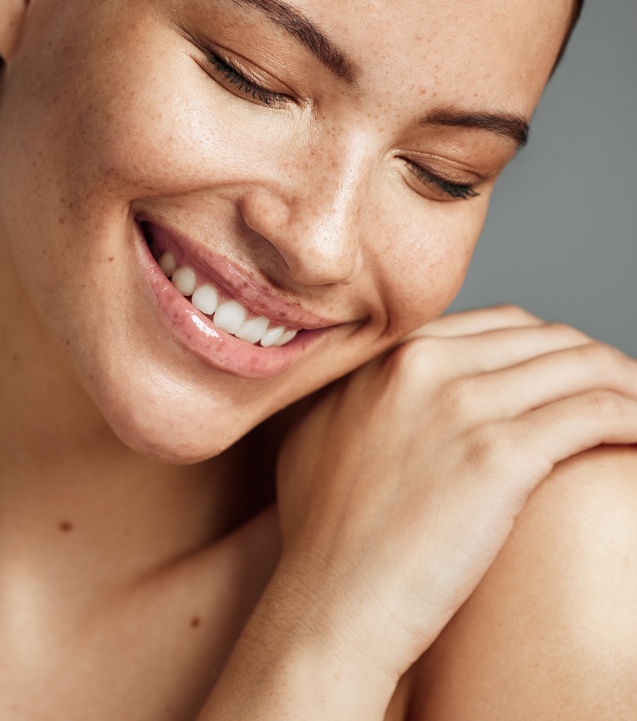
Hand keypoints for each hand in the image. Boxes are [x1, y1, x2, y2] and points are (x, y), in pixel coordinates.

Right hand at [274, 306, 636, 683]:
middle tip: (621, 400)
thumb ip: (366, 397)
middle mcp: (420, 364)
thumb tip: (399, 395)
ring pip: (581, 364)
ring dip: (628, 385)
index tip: (570, 383)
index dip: (546, 351)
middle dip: (592, 362)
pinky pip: (597, 412)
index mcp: (385, 356)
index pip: (496, 325)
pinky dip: (636, 418)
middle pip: (542, 336)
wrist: (325, 601)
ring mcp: (458, 405)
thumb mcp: (322, 435)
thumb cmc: (322, 536)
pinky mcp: (497, 456)